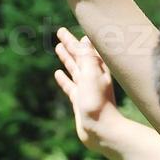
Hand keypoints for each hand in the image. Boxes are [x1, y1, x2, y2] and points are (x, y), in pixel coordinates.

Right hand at [53, 27, 118, 154]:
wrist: (101, 131)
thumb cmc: (99, 103)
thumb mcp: (91, 75)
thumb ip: (88, 57)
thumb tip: (85, 39)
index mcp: (97, 70)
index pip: (85, 49)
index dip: (76, 39)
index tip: (70, 28)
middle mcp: (93, 78)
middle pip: (79, 56)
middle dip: (70, 44)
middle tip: (60, 32)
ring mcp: (86, 89)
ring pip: (74, 69)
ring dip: (67, 58)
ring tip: (58, 48)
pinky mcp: (80, 101)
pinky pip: (70, 86)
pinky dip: (64, 79)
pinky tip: (57, 74)